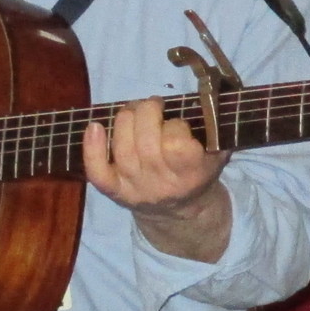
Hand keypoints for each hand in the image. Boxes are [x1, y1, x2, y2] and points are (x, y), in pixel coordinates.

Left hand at [84, 97, 232, 261]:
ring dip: (125, 118)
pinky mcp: (114, 191)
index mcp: (190, 175)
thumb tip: (209, 99)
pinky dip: (92, 148)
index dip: (175, 125)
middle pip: (145, 142)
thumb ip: (216, 131)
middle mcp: (160, 183)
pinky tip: (95, 127)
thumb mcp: (216, 155)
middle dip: (148, 112)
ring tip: (135, 110)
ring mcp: (134, 188)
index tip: (178, 123)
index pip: (175, 144)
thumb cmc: (198, 172)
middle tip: (153, 105)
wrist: (180, 211)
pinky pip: (98, 171)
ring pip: (122, 148)